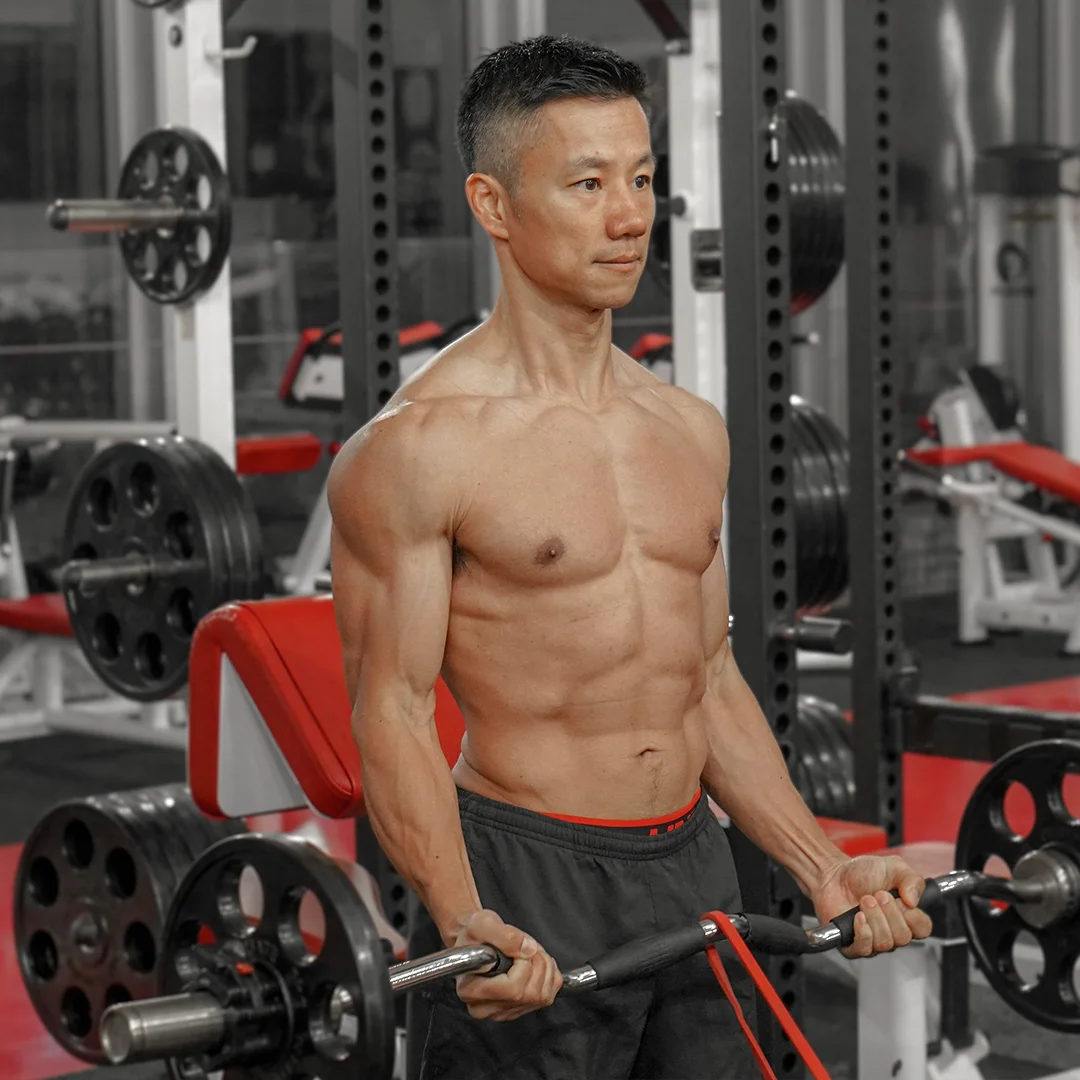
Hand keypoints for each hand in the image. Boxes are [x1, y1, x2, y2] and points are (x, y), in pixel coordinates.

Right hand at [452, 909, 562, 1021]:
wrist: (475, 943)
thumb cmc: (474, 936)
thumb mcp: (481, 923)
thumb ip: (504, 935)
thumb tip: (528, 950)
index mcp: (471, 991)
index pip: (512, 989)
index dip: (524, 964)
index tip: (518, 948)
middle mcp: (486, 1008)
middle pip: (530, 994)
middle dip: (537, 962)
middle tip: (526, 946)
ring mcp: (504, 1012)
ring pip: (542, 996)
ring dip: (545, 966)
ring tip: (529, 952)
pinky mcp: (519, 1010)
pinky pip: (549, 996)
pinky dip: (549, 974)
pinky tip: (534, 963)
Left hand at [811, 854, 933, 958]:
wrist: (833, 874)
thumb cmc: (862, 873)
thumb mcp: (894, 867)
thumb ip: (912, 879)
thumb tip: (914, 901)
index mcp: (905, 916)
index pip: (923, 929)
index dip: (913, 915)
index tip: (901, 899)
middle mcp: (892, 931)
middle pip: (903, 937)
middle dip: (889, 912)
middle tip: (877, 895)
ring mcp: (873, 940)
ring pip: (884, 942)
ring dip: (874, 917)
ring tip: (864, 900)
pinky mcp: (853, 944)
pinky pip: (864, 948)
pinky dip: (862, 931)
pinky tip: (857, 916)